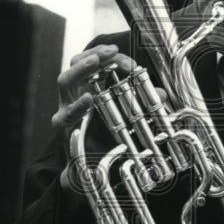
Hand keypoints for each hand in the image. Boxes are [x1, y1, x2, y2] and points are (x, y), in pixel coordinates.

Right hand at [52, 44, 165, 191]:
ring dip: (80, 69)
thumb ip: (142, 104)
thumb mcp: (127, 118)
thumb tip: (161, 93)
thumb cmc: (104, 140)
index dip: (111, 57)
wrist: (87, 173)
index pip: (95, 62)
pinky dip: (77, 106)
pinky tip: (88, 100)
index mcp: (88, 87)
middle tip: (111, 51)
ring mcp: (65, 110)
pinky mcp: (62, 129)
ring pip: (64, 81)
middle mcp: (74, 94)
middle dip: (93, 54)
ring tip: (94, 63)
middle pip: (75, 64)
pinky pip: (64, 115)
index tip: (130, 61)